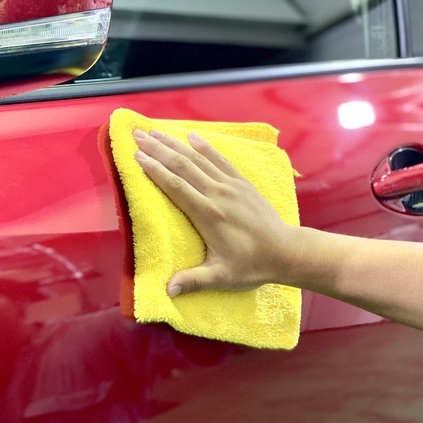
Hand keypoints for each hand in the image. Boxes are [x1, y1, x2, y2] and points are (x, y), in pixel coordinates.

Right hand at [133, 129, 298, 296]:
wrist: (286, 252)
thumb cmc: (251, 266)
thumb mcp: (221, 277)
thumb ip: (193, 281)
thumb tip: (166, 291)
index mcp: (208, 215)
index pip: (176, 186)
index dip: (155, 170)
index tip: (136, 156)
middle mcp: (218, 194)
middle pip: (183, 165)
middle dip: (158, 149)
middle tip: (138, 135)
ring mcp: (231, 185)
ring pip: (199, 158)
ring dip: (175, 143)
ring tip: (156, 131)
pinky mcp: (242, 183)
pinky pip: (220, 159)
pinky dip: (205, 146)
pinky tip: (192, 136)